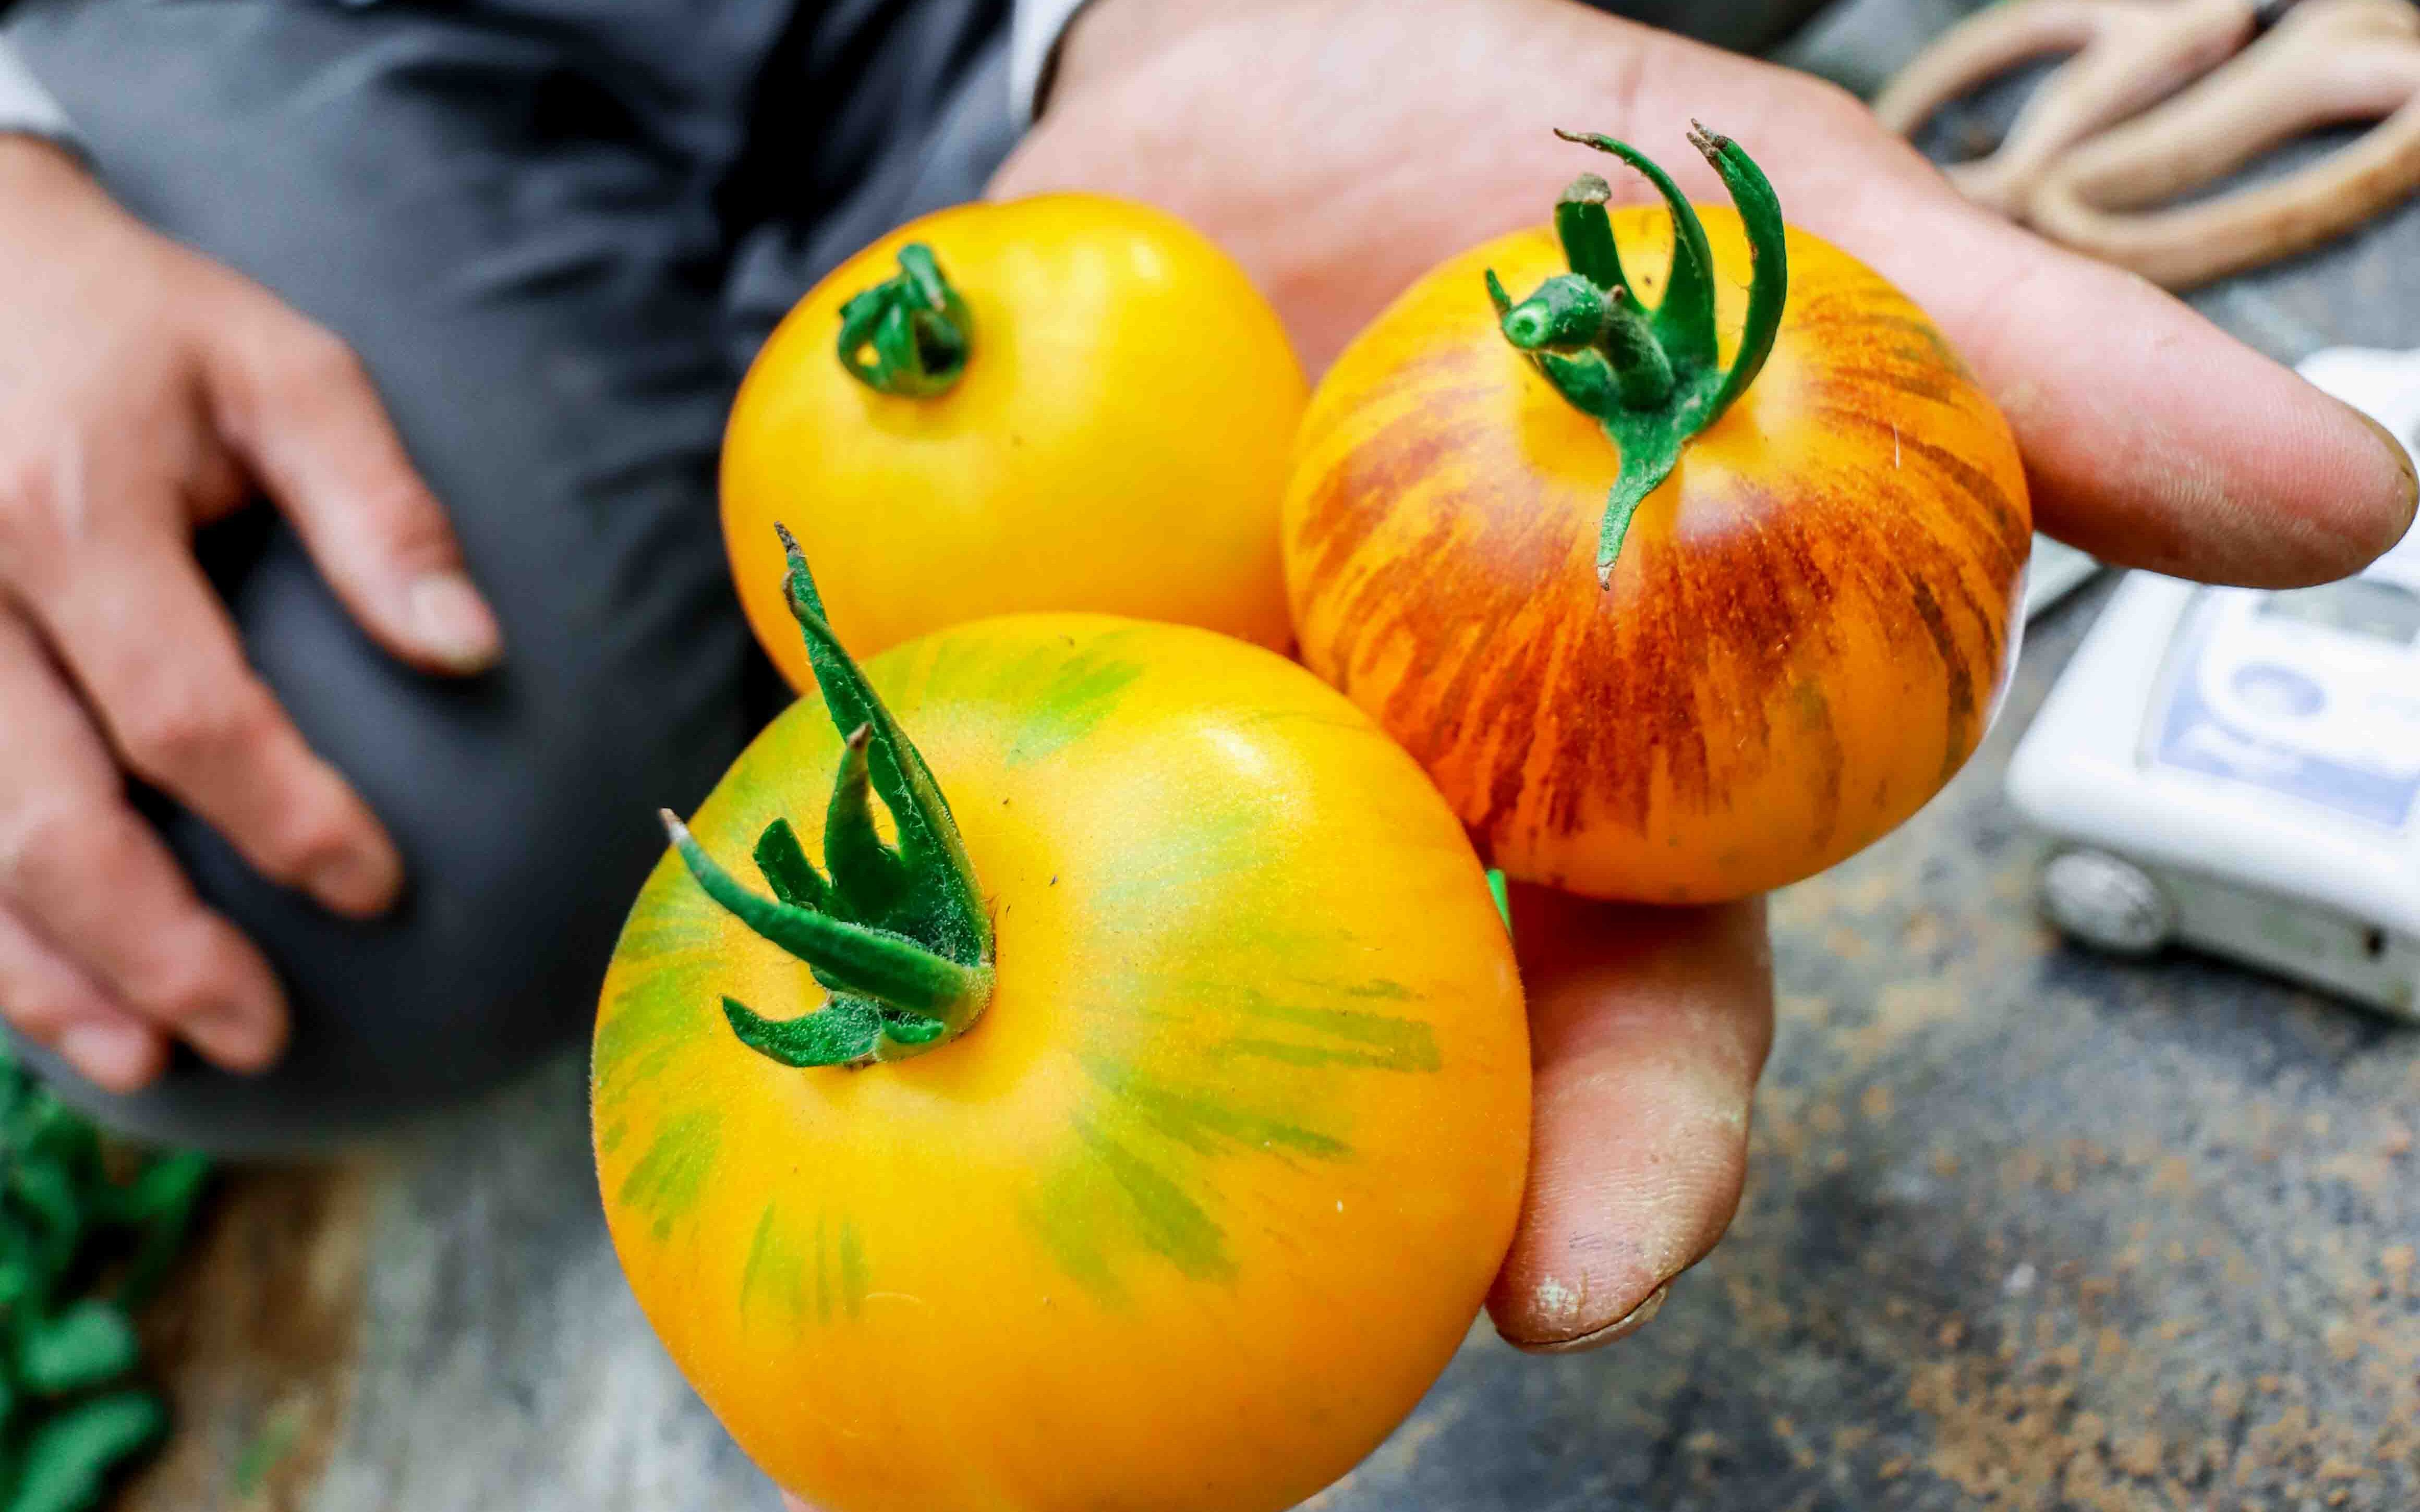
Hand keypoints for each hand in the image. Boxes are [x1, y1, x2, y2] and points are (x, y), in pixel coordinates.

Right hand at [0, 139, 501, 1091]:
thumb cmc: (140, 323)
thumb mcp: (279, 370)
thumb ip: (378, 507)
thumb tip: (472, 645)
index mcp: (68, 516)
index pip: (185, 717)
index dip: (284, 818)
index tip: (375, 886)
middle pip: (44, 819)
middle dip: (153, 949)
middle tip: (260, 1032)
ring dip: (45, 975)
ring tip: (147, 1062)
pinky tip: (50, 996)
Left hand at [992, 0, 2416, 1353]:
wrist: (1249, 69)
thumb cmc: (1540, 181)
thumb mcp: (1800, 253)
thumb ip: (2032, 390)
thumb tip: (2348, 499)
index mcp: (1592, 778)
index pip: (1640, 1018)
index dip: (1631, 1159)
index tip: (1580, 1281)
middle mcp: (1390, 809)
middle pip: (1394, 1057)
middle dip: (1355, 1202)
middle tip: (1271, 1331)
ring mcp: (1184, 761)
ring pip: (1147, 976)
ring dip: (1081, 1073)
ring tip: (1002, 1196)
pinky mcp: (1003, 687)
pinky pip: (935, 810)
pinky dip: (883, 865)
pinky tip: (829, 921)